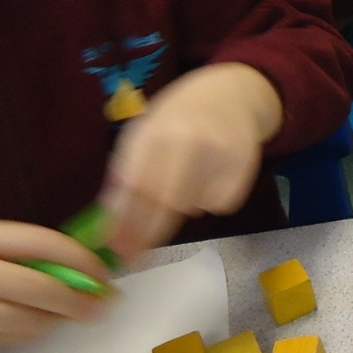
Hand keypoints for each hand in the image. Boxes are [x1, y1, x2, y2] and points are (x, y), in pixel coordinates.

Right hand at [0, 222, 113, 348]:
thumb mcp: (1, 246)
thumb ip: (34, 252)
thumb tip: (91, 265)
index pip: (42, 242)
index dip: (81, 259)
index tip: (105, 275)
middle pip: (35, 285)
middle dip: (75, 300)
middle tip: (100, 308)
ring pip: (19, 318)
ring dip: (53, 322)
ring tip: (69, 318)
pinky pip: (2, 337)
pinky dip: (26, 335)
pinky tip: (37, 327)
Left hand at [99, 63, 283, 258]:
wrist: (231, 93)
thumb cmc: (177, 118)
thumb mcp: (144, 133)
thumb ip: (126, 173)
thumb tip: (107, 226)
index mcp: (155, 131)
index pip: (136, 187)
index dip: (124, 223)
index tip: (115, 250)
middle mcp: (189, 140)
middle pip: (166, 204)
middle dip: (148, 236)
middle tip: (136, 258)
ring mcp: (220, 153)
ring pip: (192, 208)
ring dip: (180, 210)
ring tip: (184, 182)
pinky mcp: (245, 166)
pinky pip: (219, 205)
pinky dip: (209, 201)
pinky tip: (210, 176)